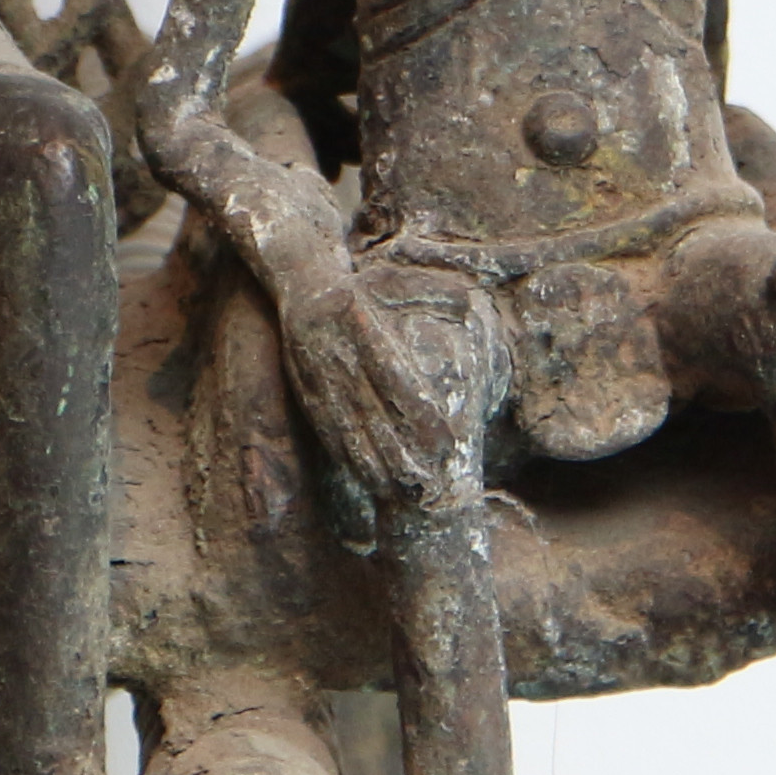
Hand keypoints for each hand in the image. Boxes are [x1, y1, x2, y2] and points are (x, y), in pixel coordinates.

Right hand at [273, 246, 497, 508]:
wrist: (301, 283)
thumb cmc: (362, 284)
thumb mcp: (396, 279)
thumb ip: (437, 291)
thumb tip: (474, 304)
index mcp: (354, 320)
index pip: (393, 375)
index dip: (419, 413)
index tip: (446, 444)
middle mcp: (332, 351)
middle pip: (371, 411)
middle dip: (400, 451)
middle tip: (430, 484)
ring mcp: (316, 375)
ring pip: (348, 427)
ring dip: (374, 464)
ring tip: (402, 495)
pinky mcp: (306, 392)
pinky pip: (329, 430)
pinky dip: (349, 457)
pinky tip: (369, 480)